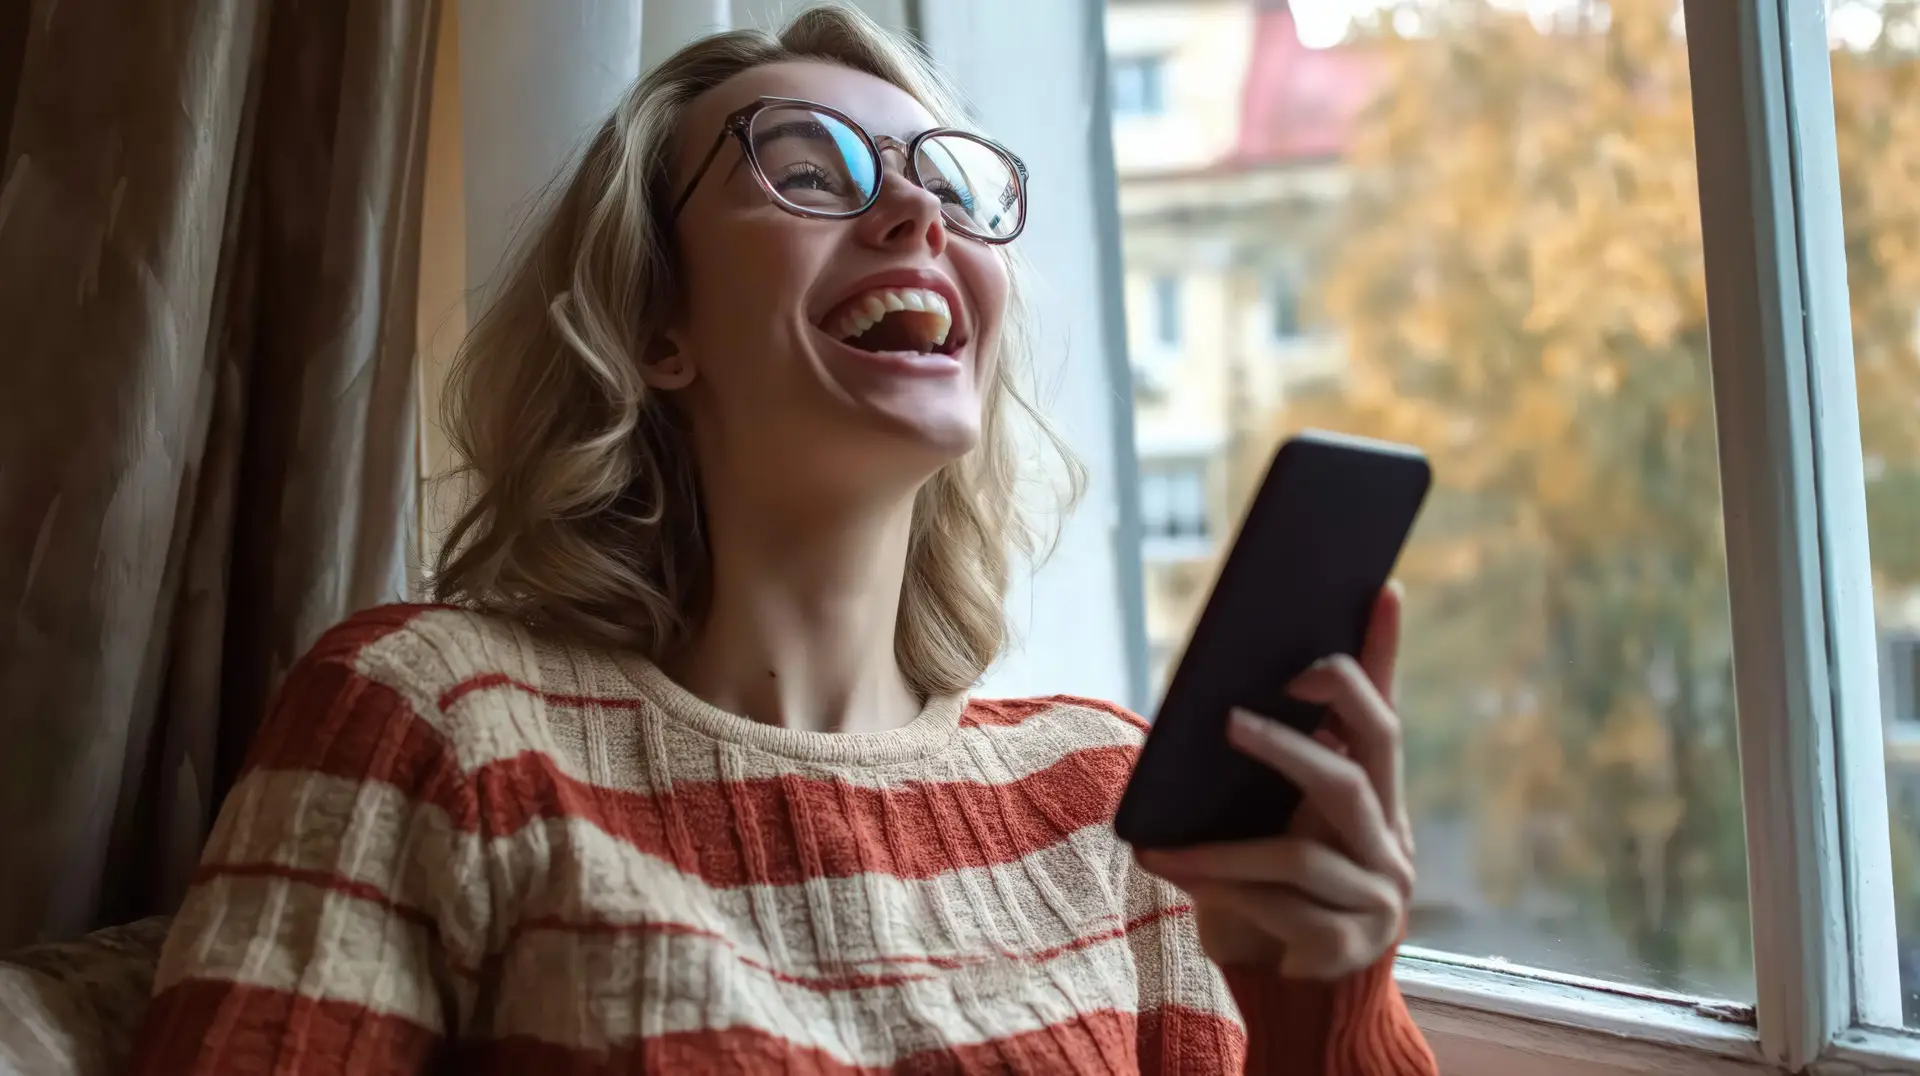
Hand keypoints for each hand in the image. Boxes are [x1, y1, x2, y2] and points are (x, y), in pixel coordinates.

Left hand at [1135, 582, 1415, 979]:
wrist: (1292, 993)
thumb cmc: (1266, 892)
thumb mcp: (1262, 825)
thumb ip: (1261, 774)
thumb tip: (1210, 700)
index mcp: (1373, 796)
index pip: (1383, 712)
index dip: (1386, 652)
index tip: (1379, 589)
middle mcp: (1389, 838)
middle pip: (1362, 766)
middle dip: (1292, 741)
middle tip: (1229, 720)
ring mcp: (1379, 894)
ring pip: (1301, 853)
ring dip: (1222, 850)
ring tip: (1158, 845)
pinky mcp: (1351, 943)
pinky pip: (1280, 908)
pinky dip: (1220, 891)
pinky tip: (1173, 880)